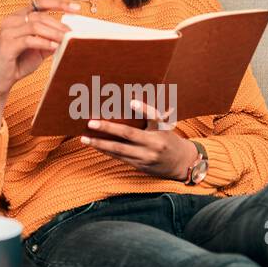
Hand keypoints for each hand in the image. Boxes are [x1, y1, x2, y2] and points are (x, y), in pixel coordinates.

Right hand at [0, 0, 79, 98]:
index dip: (59, 3)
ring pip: (35, 25)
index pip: (40, 4)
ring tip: (65, 40)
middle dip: (58, 24)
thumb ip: (51, 40)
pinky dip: (44, 42)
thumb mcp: (39, 50)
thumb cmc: (18, 63)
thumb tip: (69, 35)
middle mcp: (11, 20)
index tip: (76, 8)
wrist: (0, 80)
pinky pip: (29, 40)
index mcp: (18, 17)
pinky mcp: (7, 44)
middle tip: (72, 33)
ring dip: (53, 33)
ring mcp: (7, 31)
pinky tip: (54, 47)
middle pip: (39, 16)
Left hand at [80, 98, 198, 179]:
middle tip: (91, 123)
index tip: (132, 100)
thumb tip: (131, 103)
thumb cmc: (170, 140)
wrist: (182, 164)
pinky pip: (120, 158)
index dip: (143, 108)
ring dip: (101, 144)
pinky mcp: (141, 166)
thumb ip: (150, 118)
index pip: (153, 117)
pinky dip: (107, 151)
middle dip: (108, 129)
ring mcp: (146, 157)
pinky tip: (96, 146)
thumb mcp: (165, 127)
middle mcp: (154, 144)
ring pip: (119, 150)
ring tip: (85, 139)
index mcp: (162, 131)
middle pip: (128, 135)